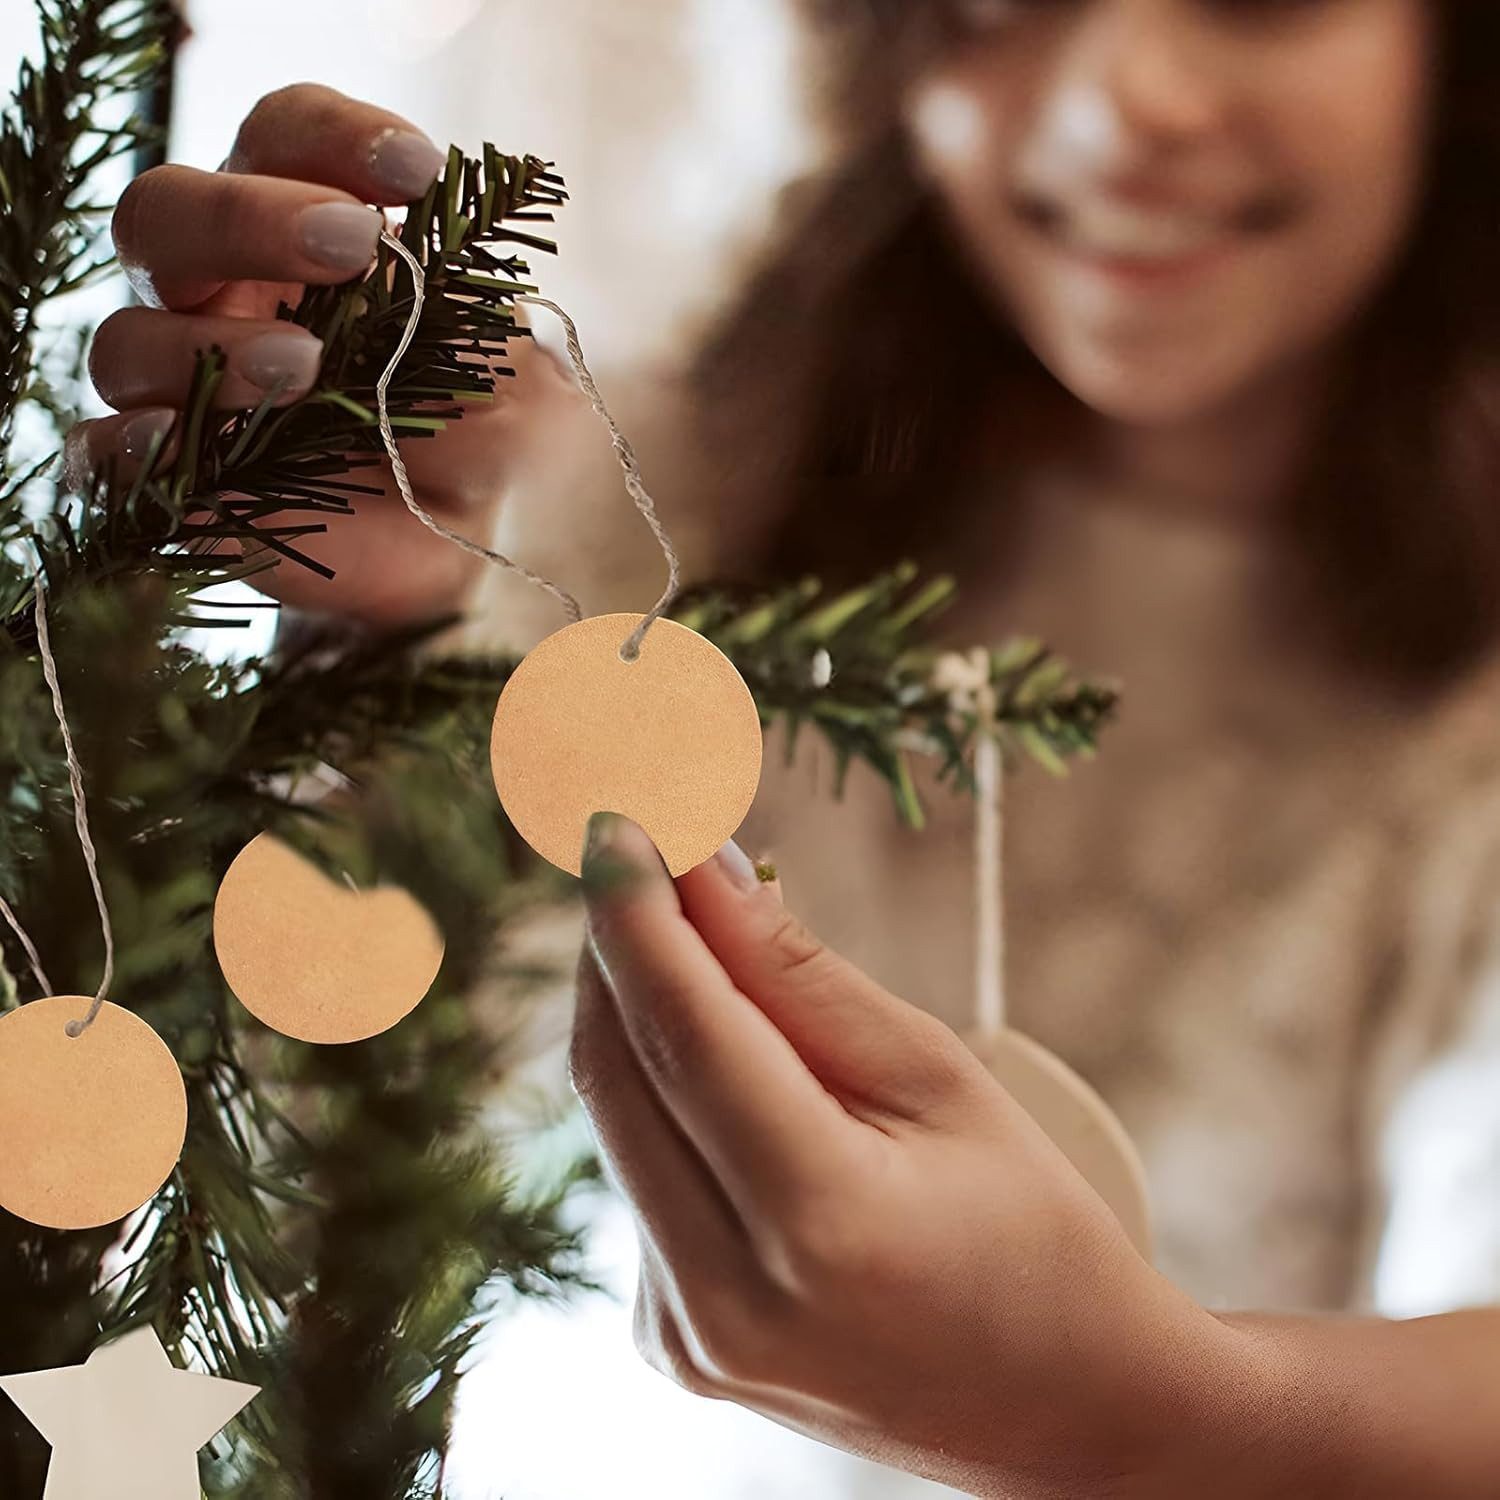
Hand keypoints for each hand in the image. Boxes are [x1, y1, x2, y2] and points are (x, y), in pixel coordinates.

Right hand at [70, 83, 577, 622]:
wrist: (473, 544)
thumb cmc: (483, 431)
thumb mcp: (509, 366)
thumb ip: (470, 317)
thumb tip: (419, 284)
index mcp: (303, 229)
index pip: (281, 137)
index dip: (334, 137)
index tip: (418, 170)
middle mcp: (223, 292)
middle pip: (167, 212)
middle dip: (250, 217)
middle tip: (353, 244)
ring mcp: (187, 386)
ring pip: (130, 337)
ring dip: (211, 345)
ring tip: (306, 367)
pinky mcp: (176, 480)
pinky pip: (103, 452)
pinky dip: (134, 445)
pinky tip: (191, 444)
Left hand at [569, 812, 1275, 1498]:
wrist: (1062, 1410)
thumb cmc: (1033, 1227)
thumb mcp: (940, 1079)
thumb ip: (805, 980)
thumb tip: (706, 872)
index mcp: (820, 1223)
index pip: (686, 1031)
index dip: (637, 908)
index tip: (615, 813)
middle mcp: (725, 1296)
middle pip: (620, 1069)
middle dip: (617, 938)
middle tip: (636, 836)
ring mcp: (686, 1335)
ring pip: (616, 1117)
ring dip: (632, 1006)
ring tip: (679, 922)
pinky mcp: (671, 1342)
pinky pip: (638, 1174)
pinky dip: (657, 1088)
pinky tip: (706, 1043)